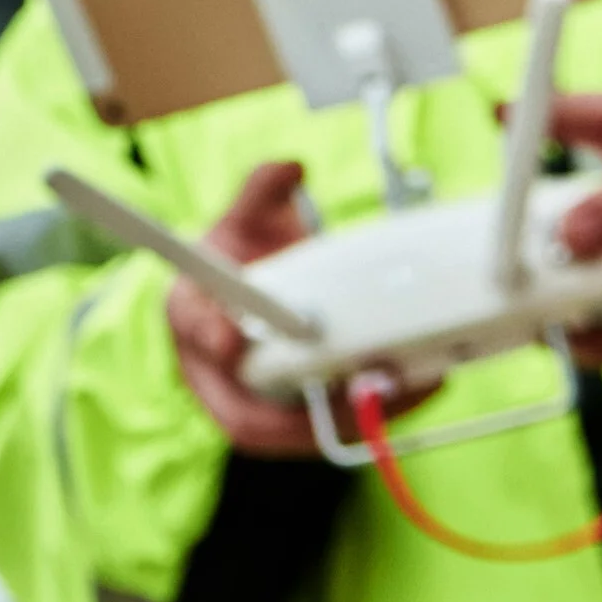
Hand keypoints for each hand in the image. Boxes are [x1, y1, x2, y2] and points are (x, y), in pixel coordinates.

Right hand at [164, 158, 421, 456]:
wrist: (245, 298)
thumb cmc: (240, 261)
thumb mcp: (245, 221)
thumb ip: (262, 194)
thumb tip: (290, 168)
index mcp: (191, 316)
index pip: (193, 330)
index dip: (212, 337)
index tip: (235, 335)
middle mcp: (214, 375)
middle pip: (245, 415)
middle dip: (304, 411)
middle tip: (359, 381)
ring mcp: (251, 407)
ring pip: (291, 433)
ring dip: (349, 418)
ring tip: (400, 387)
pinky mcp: (289, 423)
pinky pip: (323, 432)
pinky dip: (368, 417)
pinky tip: (410, 390)